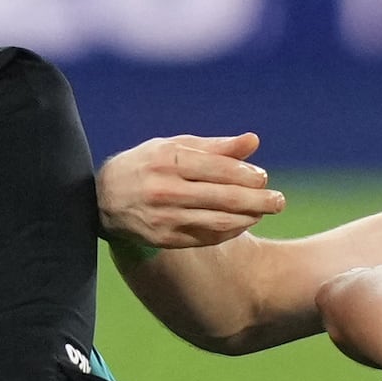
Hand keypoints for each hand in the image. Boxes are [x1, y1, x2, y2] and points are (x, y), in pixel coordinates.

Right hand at [98, 134, 285, 250]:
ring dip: (248, 218)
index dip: (247, 175)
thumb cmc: (144, 165)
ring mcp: (165, 218)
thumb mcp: (173, 146)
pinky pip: (206, 237)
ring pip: (219, 221)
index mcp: (169, 161)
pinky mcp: (165, 239)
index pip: (219, 169)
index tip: (263, 177)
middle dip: (258, 200)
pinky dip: (229, 231)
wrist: (101, 198)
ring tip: (263, 213)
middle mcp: (167, 190)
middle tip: (279, 201)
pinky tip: (242, 225)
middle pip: (224, 198)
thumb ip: (215, 147)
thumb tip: (252, 141)